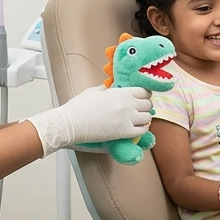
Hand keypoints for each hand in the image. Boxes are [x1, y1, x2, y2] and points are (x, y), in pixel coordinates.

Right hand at [26, 85, 151, 154]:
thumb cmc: (79, 107)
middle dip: (145, 107)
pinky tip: (135, 129)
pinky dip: (141, 130)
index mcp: (120, 92)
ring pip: (148, 117)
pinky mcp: (124, 132)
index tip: (140, 98)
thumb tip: (112, 87)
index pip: (144, 91)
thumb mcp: (94, 91)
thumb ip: (107, 89)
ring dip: (144, 119)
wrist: (71, 124)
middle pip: (148, 104)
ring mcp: (127, 118)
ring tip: (137, 121)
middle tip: (138, 110)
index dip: (144, 95)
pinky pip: (142, 130)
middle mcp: (127, 104)